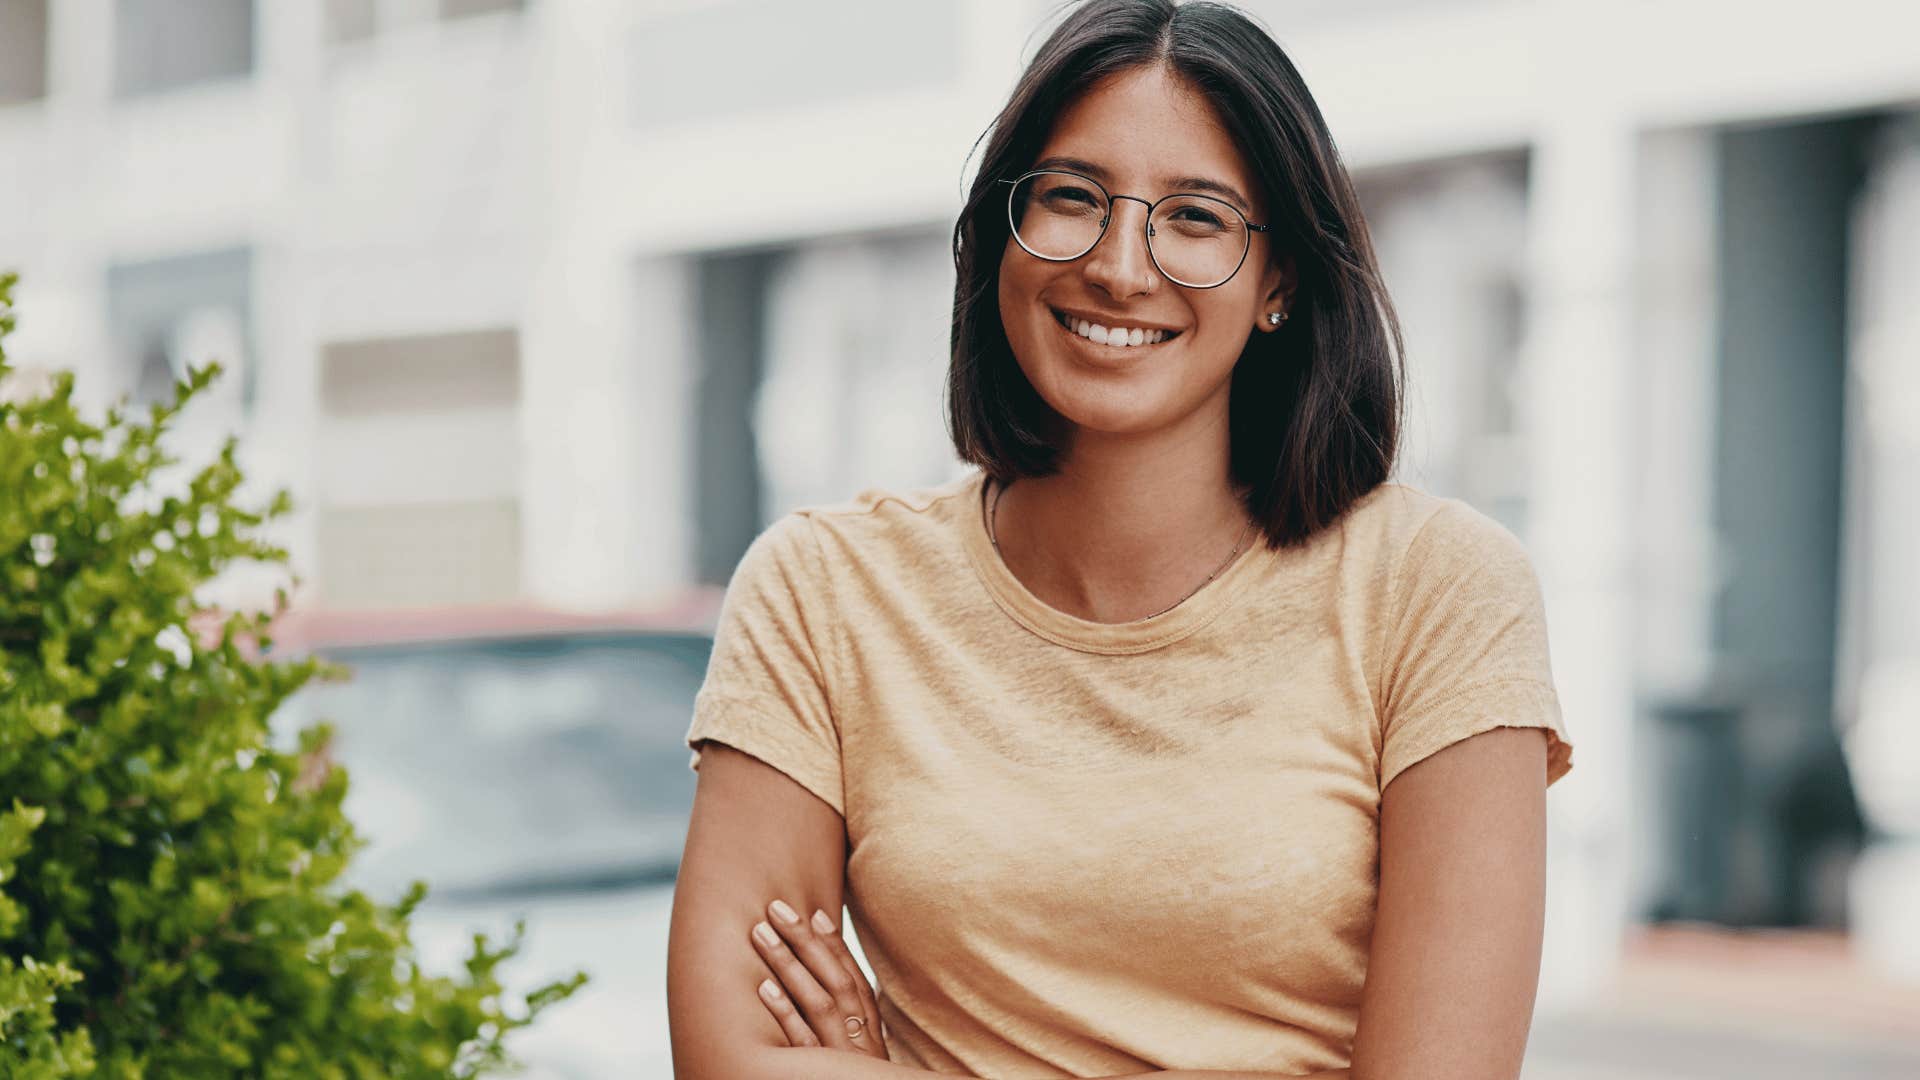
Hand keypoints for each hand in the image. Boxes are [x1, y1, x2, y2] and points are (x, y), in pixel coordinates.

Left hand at [750, 898, 886, 1058]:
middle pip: (837, 983)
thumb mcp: (858, 1058)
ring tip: (761, 933)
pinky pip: (802, 1042)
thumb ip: (846, 1029)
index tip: (815, 914)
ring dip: (789, 965)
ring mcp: (840, 1057)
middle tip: (776, 908)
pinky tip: (763, 987)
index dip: (837, 947)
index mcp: (870, 1035)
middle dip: (807, 942)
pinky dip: (786, 1013)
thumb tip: (820, 986)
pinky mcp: (819, 1077)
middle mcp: (860, 1042)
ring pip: (819, 1004)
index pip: (855, 982)